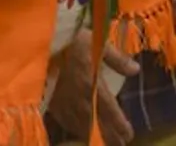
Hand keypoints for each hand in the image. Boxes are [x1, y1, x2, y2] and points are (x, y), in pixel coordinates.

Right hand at [45, 29, 139, 145]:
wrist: (39, 42)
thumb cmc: (70, 40)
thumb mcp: (98, 43)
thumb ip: (117, 59)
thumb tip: (136, 70)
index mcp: (91, 83)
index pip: (108, 109)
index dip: (118, 124)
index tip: (128, 135)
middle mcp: (77, 97)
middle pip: (94, 121)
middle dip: (108, 134)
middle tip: (120, 144)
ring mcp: (62, 100)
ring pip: (78, 123)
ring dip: (91, 134)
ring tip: (103, 142)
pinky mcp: (50, 100)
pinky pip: (63, 119)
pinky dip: (73, 128)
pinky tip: (78, 132)